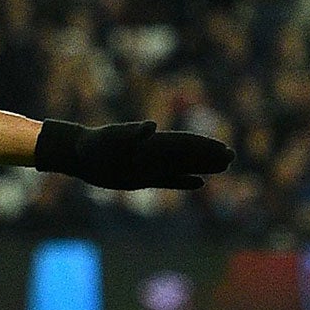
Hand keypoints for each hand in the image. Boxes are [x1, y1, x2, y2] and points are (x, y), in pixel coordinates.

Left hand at [33, 118, 233, 189]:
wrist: (78, 155)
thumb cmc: (93, 145)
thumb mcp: (110, 138)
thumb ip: (132, 133)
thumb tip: (151, 127)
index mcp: (150, 143)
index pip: (183, 144)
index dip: (202, 146)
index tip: (221, 149)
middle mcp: (154, 153)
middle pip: (187, 154)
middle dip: (208, 156)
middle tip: (231, 157)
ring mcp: (149, 166)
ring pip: (182, 167)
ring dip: (201, 167)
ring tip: (223, 167)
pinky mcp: (142, 179)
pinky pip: (167, 181)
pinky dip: (183, 181)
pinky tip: (199, 182)